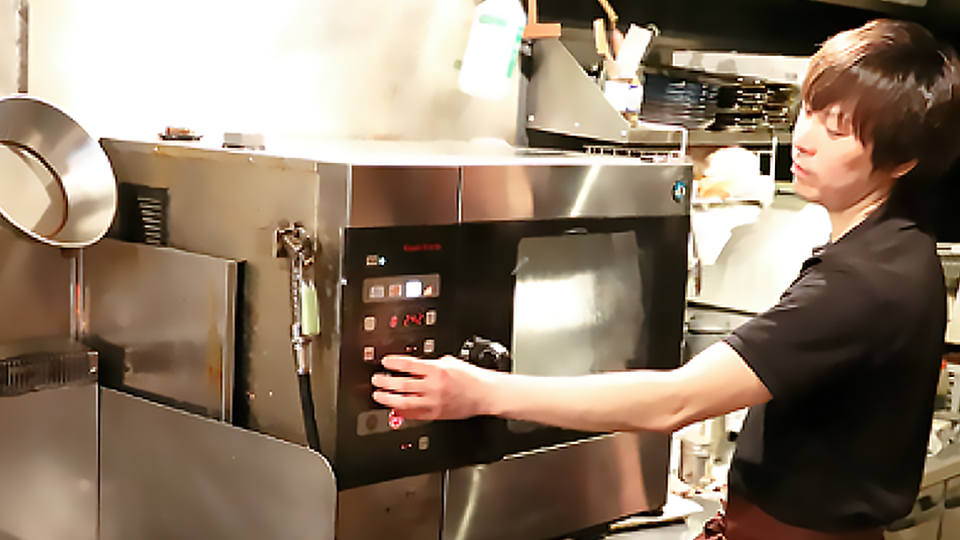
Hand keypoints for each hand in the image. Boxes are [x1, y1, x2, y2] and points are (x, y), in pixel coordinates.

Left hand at [371, 355, 495, 420]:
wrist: (485, 394)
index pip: (409, 365)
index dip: (394, 363)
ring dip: (388, 398)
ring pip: (404, 401)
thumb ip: (434, 363)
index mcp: (437, 370)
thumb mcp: (452, 362)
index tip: (385, 363)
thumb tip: (419, 365)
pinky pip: (414, 414)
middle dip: (386, 382)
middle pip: (402, 384)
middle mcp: (434, 386)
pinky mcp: (436, 414)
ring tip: (379, 395)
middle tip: (376, 380)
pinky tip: (395, 409)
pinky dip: (403, 411)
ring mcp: (434, 402)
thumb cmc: (472, 378)